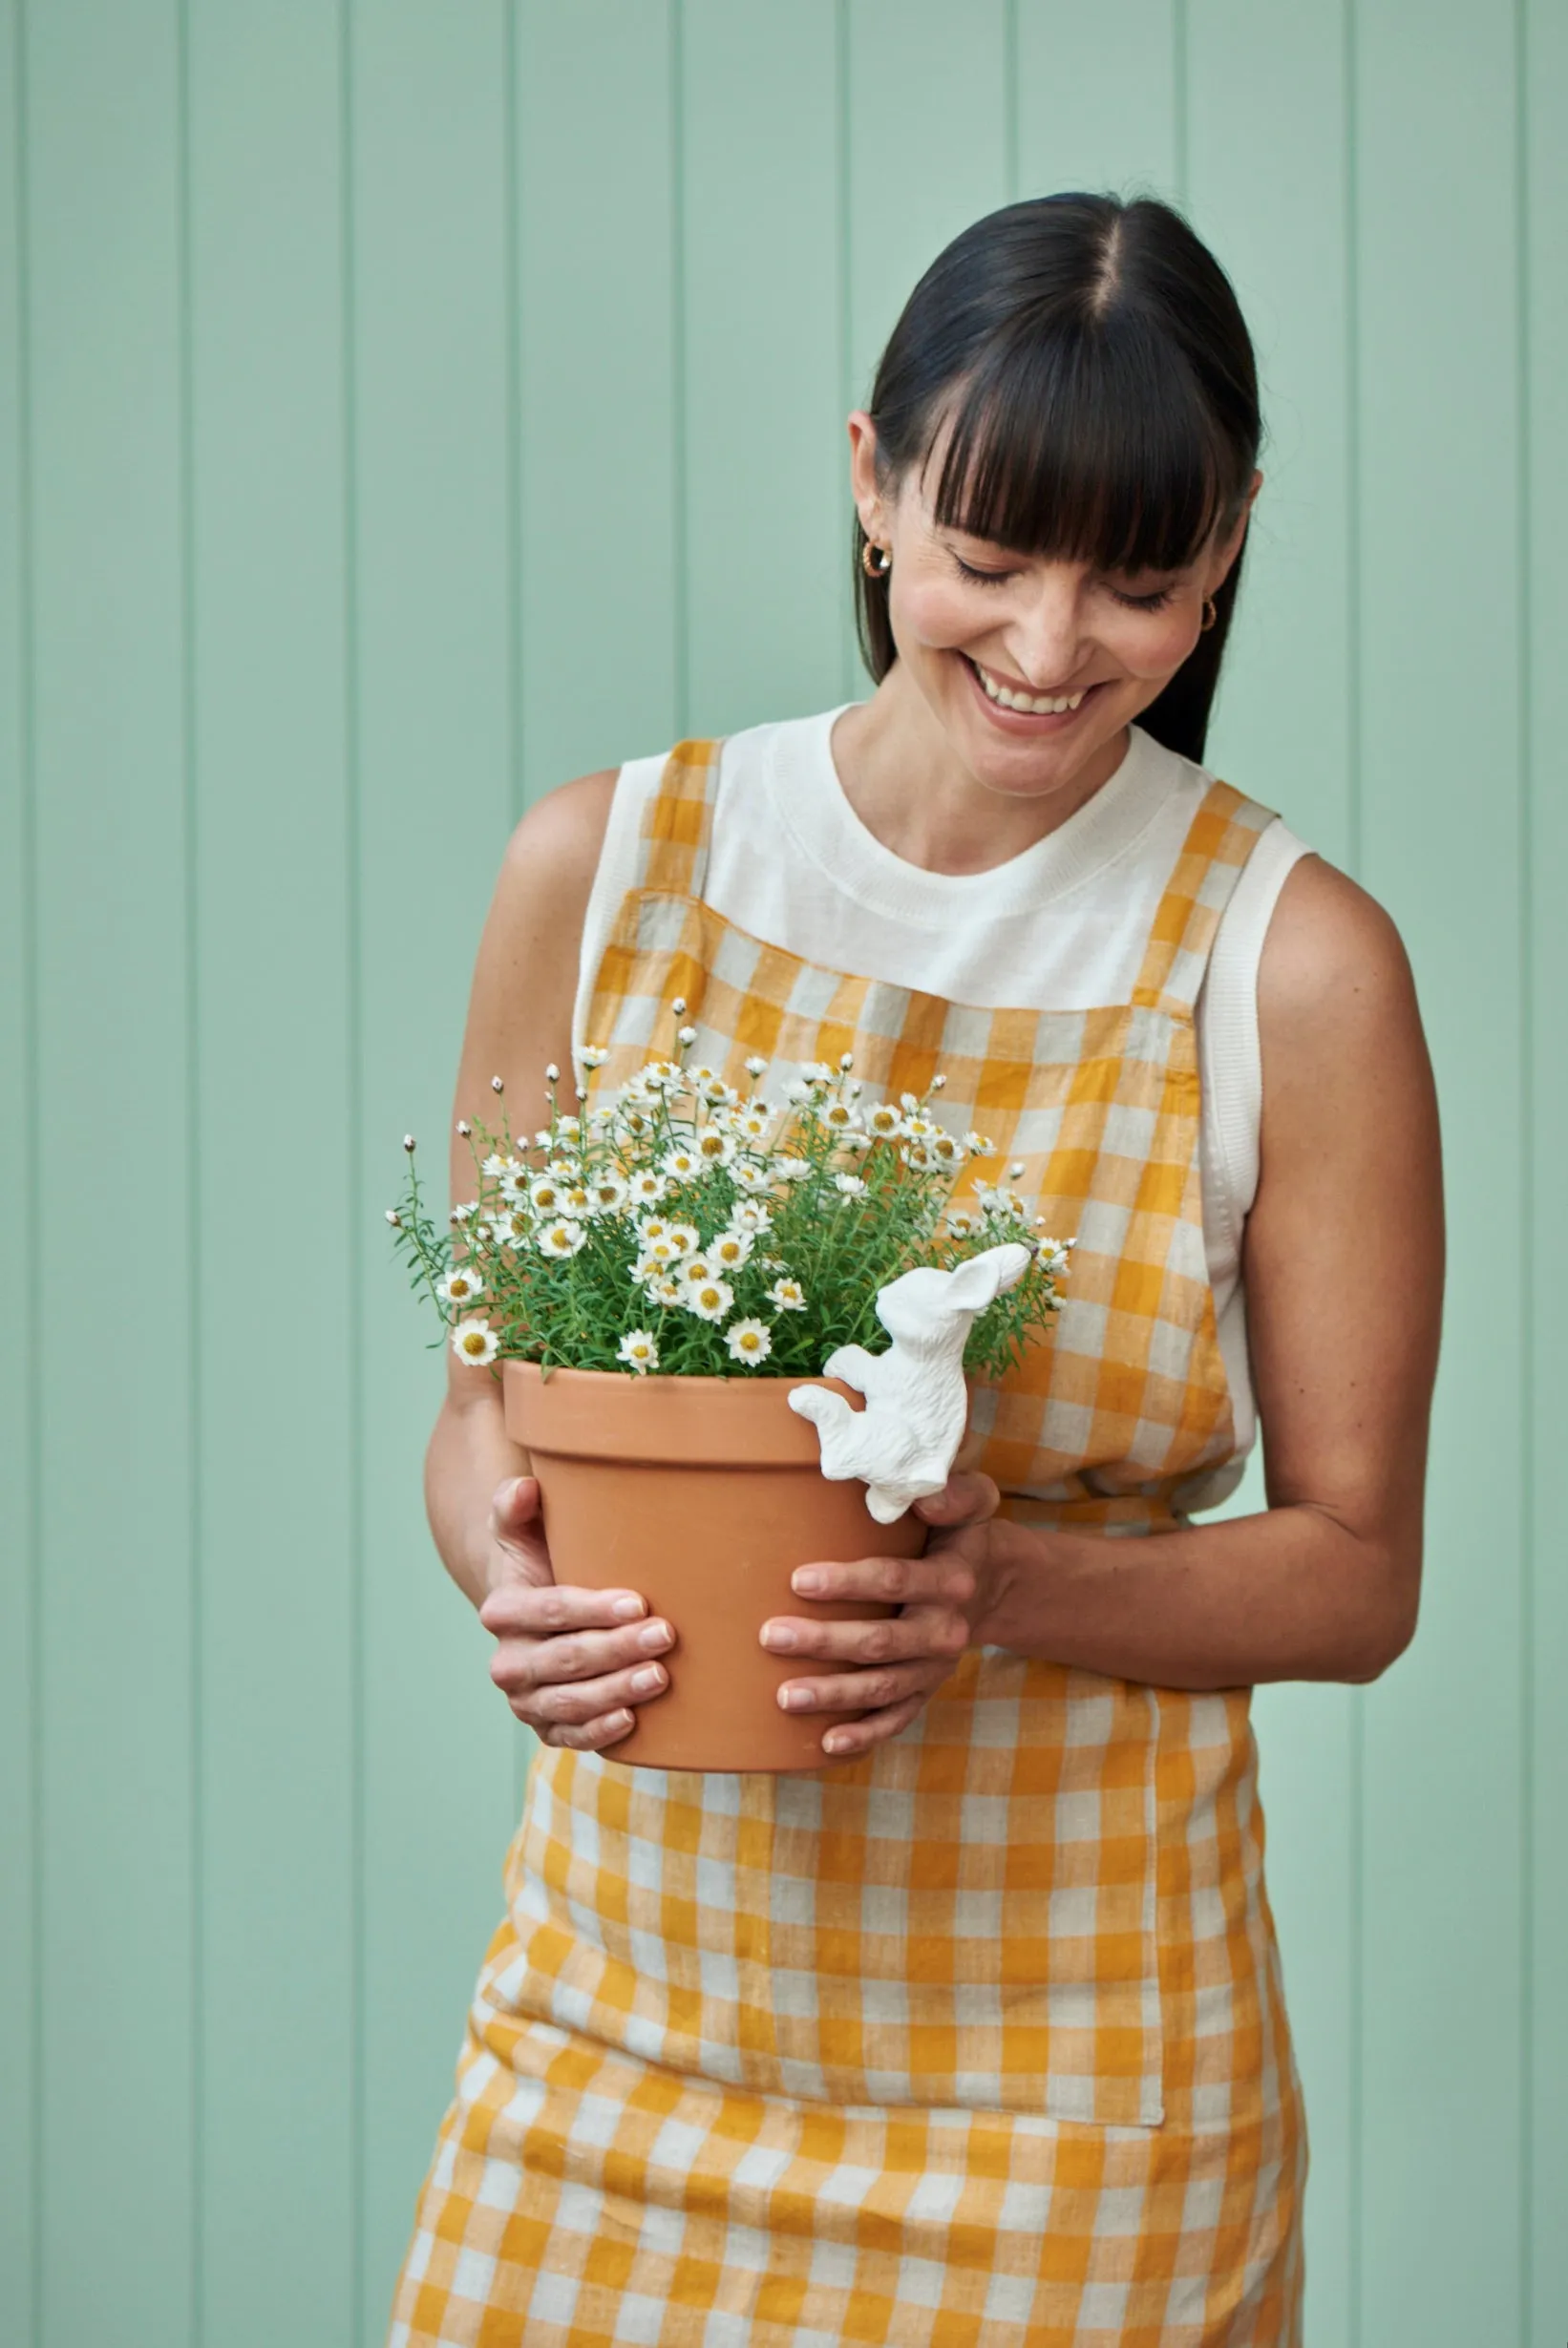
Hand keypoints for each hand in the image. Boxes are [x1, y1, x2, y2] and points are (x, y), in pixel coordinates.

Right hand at [475, 1475, 674, 1749]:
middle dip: (617, 1649)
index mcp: (502, 1610)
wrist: (536, 1615)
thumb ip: (517, 1505)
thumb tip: (527, 1488)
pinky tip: (631, 1719)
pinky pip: (568, 1737)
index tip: (637, 1602)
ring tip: (660, 1677)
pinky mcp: (545, 1726)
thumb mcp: (524, 1530)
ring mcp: (525, 1699)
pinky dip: (597, 1733)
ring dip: (615, 1691)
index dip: (592, 1609)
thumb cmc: (540, 1563)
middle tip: (665, 1635)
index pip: (549, 1610)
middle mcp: (508, 1661)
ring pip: (569, 1702)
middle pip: (566, 1658)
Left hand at [757, 1469, 1004, 1758]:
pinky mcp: (926, 1689)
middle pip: (881, 1642)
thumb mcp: (972, 1501)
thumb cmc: (961, 1532)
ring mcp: (935, 1666)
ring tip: (785, 1697)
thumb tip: (920, 1499)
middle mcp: (946, 1629)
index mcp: (950, 1580)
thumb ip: (952, 1492)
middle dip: (824, 1642)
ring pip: (882, 1686)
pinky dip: (864, 1734)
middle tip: (771, 1636)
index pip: (894, 1581)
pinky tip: (826, 1743)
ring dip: (834, 1695)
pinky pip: (897, 1718)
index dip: (847, 1583)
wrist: (993, 1583)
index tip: (798, 1579)